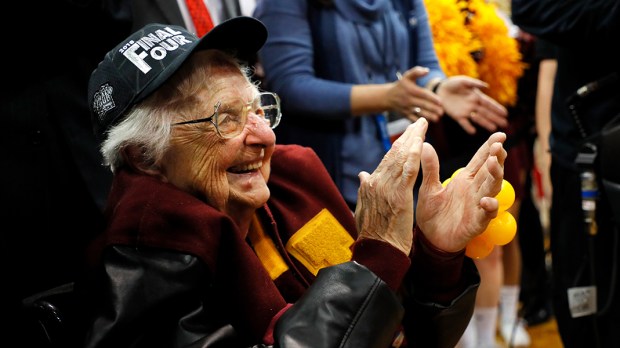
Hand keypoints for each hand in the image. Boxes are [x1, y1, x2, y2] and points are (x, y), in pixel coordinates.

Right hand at [355, 118, 427, 255]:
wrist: (377, 252)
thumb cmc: (373, 236)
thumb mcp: (363, 210)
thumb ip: (365, 190)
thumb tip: (362, 175)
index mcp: (369, 185)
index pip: (386, 160)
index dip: (399, 146)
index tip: (408, 135)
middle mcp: (375, 182)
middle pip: (394, 154)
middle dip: (407, 136)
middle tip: (418, 123)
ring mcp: (386, 187)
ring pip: (401, 157)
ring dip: (413, 139)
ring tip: (422, 126)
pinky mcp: (399, 195)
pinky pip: (409, 169)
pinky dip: (414, 154)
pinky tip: (421, 142)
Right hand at [387, 67, 443, 121]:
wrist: (388, 97)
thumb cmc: (402, 85)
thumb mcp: (407, 76)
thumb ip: (417, 72)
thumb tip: (427, 70)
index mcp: (411, 90)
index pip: (424, 94)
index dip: (432, 98)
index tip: (440, 102)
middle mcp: (408, 99)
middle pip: (423, 105)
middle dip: (433, 109)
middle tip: (442, 112)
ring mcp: (406, 108)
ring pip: (419, 113)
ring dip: (429, 116)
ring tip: (437, 118)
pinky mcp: (405, 115)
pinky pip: (413, 119)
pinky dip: (420, 121)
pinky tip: (428, 122)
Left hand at [414, 131, 507, 252]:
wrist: (429, 239)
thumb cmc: (432, 213)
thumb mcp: (429, 188)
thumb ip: (430, 168)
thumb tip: (424, 144)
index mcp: (465, 180)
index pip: (481, 160)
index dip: (490, 148)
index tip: (500, 134)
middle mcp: (475, 191)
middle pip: (491, 172)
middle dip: (497, 158)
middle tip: (499, 146)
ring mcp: (477, 206)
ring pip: (492, 189)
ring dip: (496, 177)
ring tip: (494, 164)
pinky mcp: (476, 223)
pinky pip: (486, 214)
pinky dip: (489, 207)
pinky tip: (487, 200)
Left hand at [437, 76, 507, 133]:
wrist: (440, 89)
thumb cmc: (453, 83)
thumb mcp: (464, 81)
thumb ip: (474, 84)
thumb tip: (487, 86)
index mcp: (477, 97)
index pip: (489, 104)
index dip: (497, 108)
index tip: (505, 113)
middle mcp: (473, 105)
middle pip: (486, 113)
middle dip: (495, 118)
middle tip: (505, 124)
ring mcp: (466, 111)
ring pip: (478, 118)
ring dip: (485, 123)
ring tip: (494, 129)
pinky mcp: (457, 116)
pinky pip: (463, 122)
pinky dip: (468, 127)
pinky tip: (473, 132)